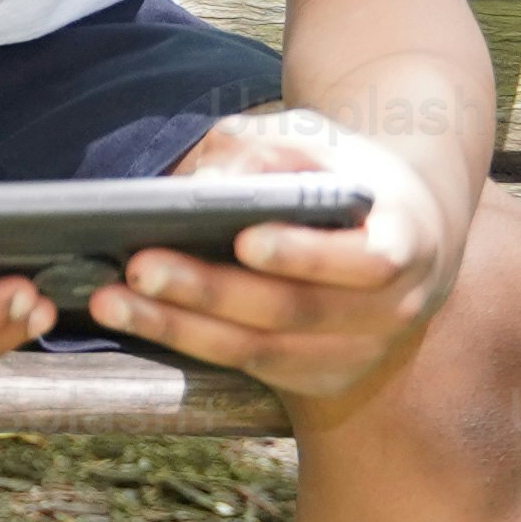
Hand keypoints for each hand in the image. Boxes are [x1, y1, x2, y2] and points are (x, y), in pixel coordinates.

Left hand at [89, 107, 456, 411]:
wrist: (399, 237)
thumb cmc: (346, 179)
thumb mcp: (320, 145)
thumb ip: (267, 152)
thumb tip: (204, 184)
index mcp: (407, 242)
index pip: (365, 260)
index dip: (306, 255)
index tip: (245, 239)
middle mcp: (391, 310)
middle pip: (295, 310)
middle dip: (211, 289)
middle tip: (141, 265)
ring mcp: (356, 352)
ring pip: (262, 349)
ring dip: (180, 327)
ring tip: (113, 300)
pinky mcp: (318, 376)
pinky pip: (247, 365)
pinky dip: (186, 342)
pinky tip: (135, 318)